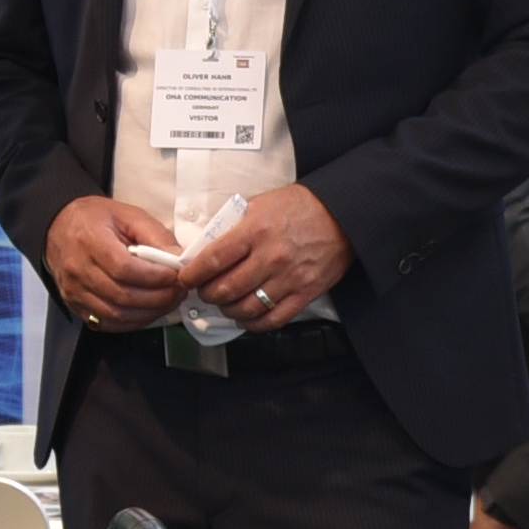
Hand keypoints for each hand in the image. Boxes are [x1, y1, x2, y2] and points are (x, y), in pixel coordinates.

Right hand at [41, 190, 195, 323]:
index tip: (175, 276)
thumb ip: (155, 235)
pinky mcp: (75, 305)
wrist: (59, 226)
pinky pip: (106, 323)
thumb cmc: (95, 219)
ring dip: (149, 313)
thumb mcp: (128, 215)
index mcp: (90, 241)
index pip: (124, 269)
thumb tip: (178, 259)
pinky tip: (148, 312)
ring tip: (168, 302)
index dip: (154, 277)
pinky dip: (131, 322)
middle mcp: (78, 269)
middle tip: (179, 292)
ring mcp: (74, 291)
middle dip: (158, 298)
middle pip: (122, 296)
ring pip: (115, 314)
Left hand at [188, 182, 352, 326]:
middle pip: (225, 289)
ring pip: (246, 308)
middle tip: (204, 292)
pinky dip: (254, 324)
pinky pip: (273, 319)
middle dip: (207, 295)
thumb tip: (206, 247)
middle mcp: (270, 256)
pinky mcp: (305, 292)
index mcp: (255, 230)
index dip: (193, 274)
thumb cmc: (300, 206)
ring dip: (228, 310)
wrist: (343, 214)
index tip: (186, 278)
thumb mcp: (260, 204)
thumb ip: (234, 226)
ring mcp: (289, 278)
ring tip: (225, 304)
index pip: (212, 260)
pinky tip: (246, 318)